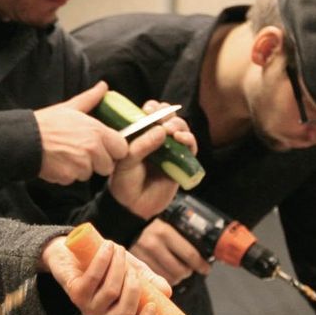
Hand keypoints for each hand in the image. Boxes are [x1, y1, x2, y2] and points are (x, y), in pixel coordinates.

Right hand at [35, 81, 130, 183]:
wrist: (24, 139)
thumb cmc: (47, 122)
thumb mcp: (70, 107)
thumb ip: (91, 99)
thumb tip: (103, 86)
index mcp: (97, 131)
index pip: (122, 149)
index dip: (114, 150)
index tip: (105, 148)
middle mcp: (92, 149)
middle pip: (108, 166)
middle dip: (98, 163)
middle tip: (82, 152)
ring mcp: (81, 165)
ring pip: (90, 174)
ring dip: (81, 169)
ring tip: (67, 156)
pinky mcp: (68, 177)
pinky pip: (73, 180)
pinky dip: (66, 175)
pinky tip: (58, 163)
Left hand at [41, 235, 166, 314]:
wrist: (77, 251)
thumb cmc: (108, 266)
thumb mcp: (134, 272)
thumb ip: (150, 282)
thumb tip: (167, 292)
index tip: (153, 306)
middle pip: (124, 313)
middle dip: (134, 286)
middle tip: (131, 268)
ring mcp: (88, 307)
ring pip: (111, 292)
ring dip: (118, 266)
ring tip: (118, 250)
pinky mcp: (75, 293)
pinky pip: (93, 278)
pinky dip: (104, 260)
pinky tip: (108, 247)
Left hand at [105, 99, 197, 218]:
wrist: (132, 206)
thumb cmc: (124, 181)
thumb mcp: (126, 161)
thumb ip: (142, 145)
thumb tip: (162, 130)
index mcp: (142, 135)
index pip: (151, 114)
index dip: (152, 108)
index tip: (148, 110)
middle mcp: (158, 140)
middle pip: (169, 118)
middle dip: (167, 114)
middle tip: (161, 119)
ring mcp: (171, 151)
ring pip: (182, 129)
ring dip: (179, 125)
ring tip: (171, 130)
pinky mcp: (182, 163)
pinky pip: (191, 147)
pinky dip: (189, 139)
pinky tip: (181, 139)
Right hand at [129, 218, 209, 284]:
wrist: (125, 224)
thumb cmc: (150, 224)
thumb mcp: (166, 224)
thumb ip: (181, 236)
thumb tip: (203, 252)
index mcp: (164, 232)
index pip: (190, 255)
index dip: (201, 264)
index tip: (206, 268)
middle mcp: (153, 245)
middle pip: (180, 270)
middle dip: (188, 271)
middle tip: (190, 269)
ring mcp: (143, 257)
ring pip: (170, 278)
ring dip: (177, 277)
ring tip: (178, 271)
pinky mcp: (137, 266)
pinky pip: (157, 280)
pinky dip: (165, 279)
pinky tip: (166, 272)